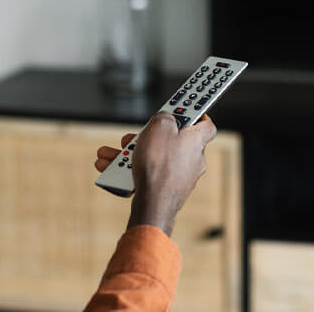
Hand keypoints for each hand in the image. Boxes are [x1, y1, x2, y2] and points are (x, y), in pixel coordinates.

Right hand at [94, 111, 216, 235]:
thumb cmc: (159, 164)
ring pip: (153, 159)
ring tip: (108, 154)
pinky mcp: (167, 190)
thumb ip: (164, 116)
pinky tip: (108, 168)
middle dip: (145, 137)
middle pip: (170, 142)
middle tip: (132, 136)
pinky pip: (148, 174)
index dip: (197, 116)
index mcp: (196, 142)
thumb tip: (165, 118)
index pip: (205, 126)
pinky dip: (129, 170)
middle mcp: (192, 160)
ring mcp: (180, 177)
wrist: (153, 203)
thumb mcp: (159, 126)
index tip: (186, 110)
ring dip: (129, 155)